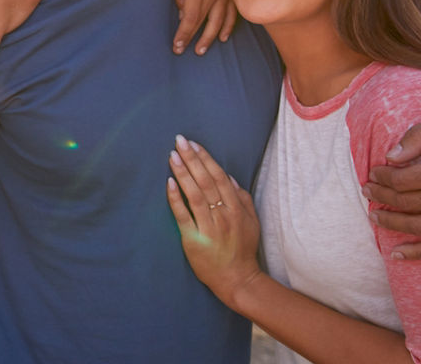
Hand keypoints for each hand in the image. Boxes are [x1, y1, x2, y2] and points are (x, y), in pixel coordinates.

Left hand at [165, 136, 262, 306]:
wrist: (238, 279)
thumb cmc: (243, 249)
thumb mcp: (251, 221)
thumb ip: (241, 198)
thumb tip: (228, 177)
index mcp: (236, 208)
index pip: (218, 177)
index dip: (205, 159)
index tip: (193, 144)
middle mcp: (223, 215)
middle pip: (205, 181)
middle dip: (192, 159)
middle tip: (179, 141)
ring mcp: (209, 227)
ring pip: (194, 194)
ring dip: (183, 173)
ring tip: (172, 156)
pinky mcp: (194, 239)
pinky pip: (183, 216)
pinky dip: (176, 198)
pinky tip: (169, 183)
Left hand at [171, 0, 235, 55]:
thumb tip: (182, 16)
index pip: (189, 20)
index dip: (183, 36)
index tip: (177, 48)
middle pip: (205, 23)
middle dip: (196, 39)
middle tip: (190, 52)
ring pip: (221, 20)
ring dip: (212, 36)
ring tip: (203, 49)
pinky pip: (233, 11)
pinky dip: (228, 25)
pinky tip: (224, 35)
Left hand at [363, 108, 420, 258]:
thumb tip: (390, 157)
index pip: (404, 180)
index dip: (382, 178)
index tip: (372, 174)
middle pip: (408, 202)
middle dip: (382, 198)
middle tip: (367, 192)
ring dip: (392, 223)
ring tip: (374, 216)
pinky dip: (419, 253)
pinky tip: (396, 254)